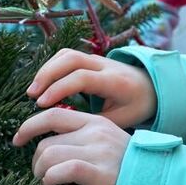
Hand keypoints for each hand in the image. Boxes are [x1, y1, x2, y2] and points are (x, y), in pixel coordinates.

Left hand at [13, 108, 128, 184]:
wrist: (152, 176)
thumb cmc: (125, 162)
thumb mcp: (105, 140)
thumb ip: (83, 135)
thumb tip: (50, 142)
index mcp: (94, 122)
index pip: (53, 114)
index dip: (29, 126)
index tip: (17, 139)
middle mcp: (94, 132)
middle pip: (46, 141)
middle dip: (35, 160)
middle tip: (39, 172)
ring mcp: (97, 151)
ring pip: (49, 155)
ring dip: (40, 172)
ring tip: (45, 180)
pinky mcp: (98, 172)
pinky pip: (61, 171)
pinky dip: (50, 179)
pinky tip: (51, 184)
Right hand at [26, 49, 156, 127]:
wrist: (154, 85)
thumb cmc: (137, 105)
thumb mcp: (122, 119)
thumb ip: (97, 122)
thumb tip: (68, 130)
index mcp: (114, 81)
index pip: (81, 77)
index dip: (59, 89)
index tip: (41, 104)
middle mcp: (105, 64)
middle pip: (70, 58)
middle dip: (47, 75)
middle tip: (31, 95)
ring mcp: (98, 58)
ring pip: (66, 54)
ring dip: (46, 69)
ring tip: (32, 91)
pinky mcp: (91, 58)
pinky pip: (67, 55)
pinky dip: (51, 66)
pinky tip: (42, 83)